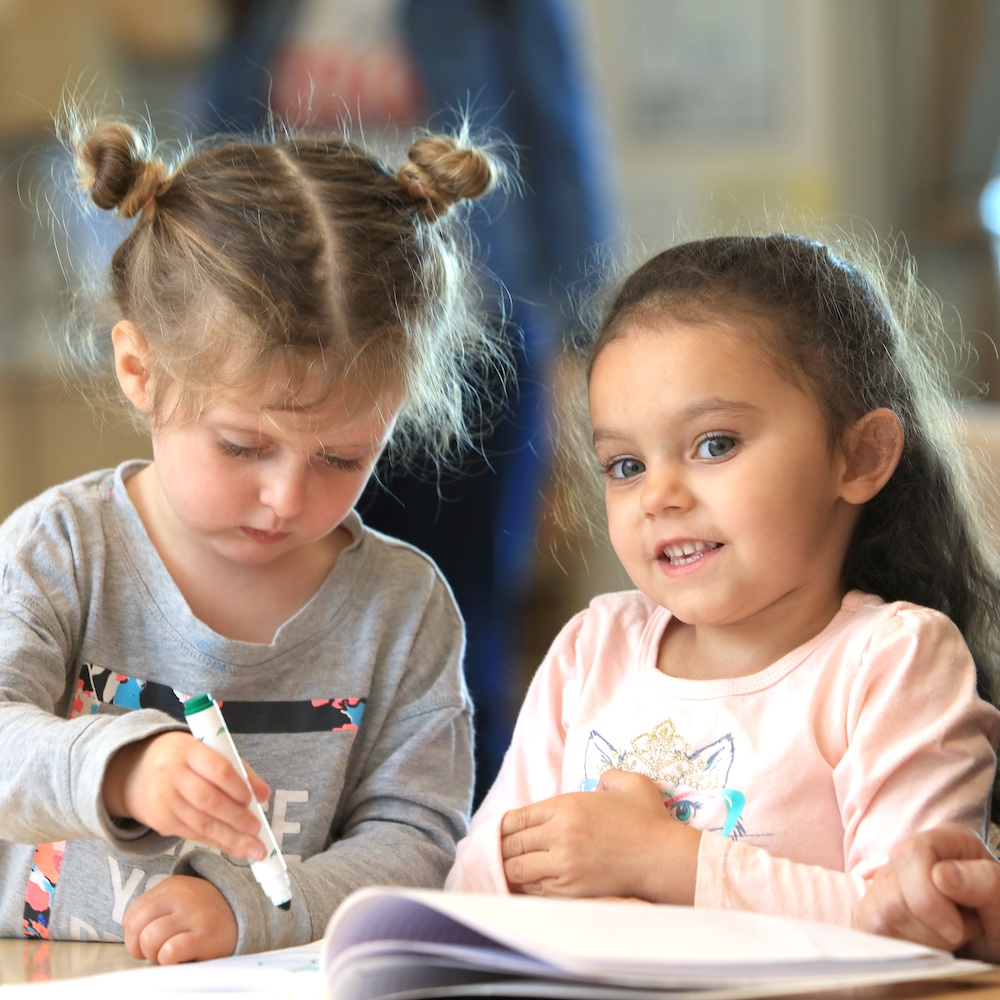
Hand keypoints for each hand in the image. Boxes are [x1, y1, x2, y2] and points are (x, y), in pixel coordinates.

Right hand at [103, 732, 270, 860]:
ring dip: (230, 839)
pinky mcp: (160, 822)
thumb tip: (264, 795)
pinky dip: (215, 842)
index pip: (218, 769)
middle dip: (237, 819)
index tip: (254, 801)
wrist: (134, 771)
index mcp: (188, 750)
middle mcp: (172, 775)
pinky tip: (232, 846)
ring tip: (253, 849)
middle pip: (209, 801)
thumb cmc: (184, 759)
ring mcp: (164, 801)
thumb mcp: (208, 751)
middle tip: (258, 831)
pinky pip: (192, 834)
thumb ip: (238, 770)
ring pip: (201, 824)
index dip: (237, 787)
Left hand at [124, 874, 237, 963]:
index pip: (132, 915)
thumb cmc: (205, 918)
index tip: (150, 941)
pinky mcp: (206, 936)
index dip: (134, 936)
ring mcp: (195, 914)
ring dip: (155, 955)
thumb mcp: (180, 903)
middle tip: (157, 951)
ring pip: (150, 938)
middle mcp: (182, 895)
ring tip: (171, 953)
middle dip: (139, 947)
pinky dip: (169, 960)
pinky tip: (182, 956)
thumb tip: (133, 938)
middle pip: (136, 926)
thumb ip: (156, 912)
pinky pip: (169, 952)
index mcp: (172, 886)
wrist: (246, 918)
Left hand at [499, 769, 700, 901]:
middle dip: (502, 850)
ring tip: (510, 872)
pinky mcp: (572, 890)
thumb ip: (608, 777)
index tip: (503, 833)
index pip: (516, 817)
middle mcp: (559, 833)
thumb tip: (598, 786)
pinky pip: (535, 891)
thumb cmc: (649, 820)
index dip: (503, 827)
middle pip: (510, 843)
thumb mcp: (629, 783)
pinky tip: (528, 886)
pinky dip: (527, 888)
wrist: (665, 857)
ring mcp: (563, 864)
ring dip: (510, 870)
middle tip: (500, 855)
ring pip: (516, 870)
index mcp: (566, 806)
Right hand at [858, 823, 999, 959]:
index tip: (956, 930)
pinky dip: (902, 945)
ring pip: (880, 914)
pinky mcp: (873, 909)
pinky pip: (872, 929)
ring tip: (946, 936)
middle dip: (926, 924)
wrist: (994, 943)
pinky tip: (926, 941)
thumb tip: (941, 874)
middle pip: (890, 890)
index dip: (927, 896)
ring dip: (920, 938)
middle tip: (957, 933)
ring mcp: (886, 880)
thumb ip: (984, 882)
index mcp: (945, 839)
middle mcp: (909, 854)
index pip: (910, 853)